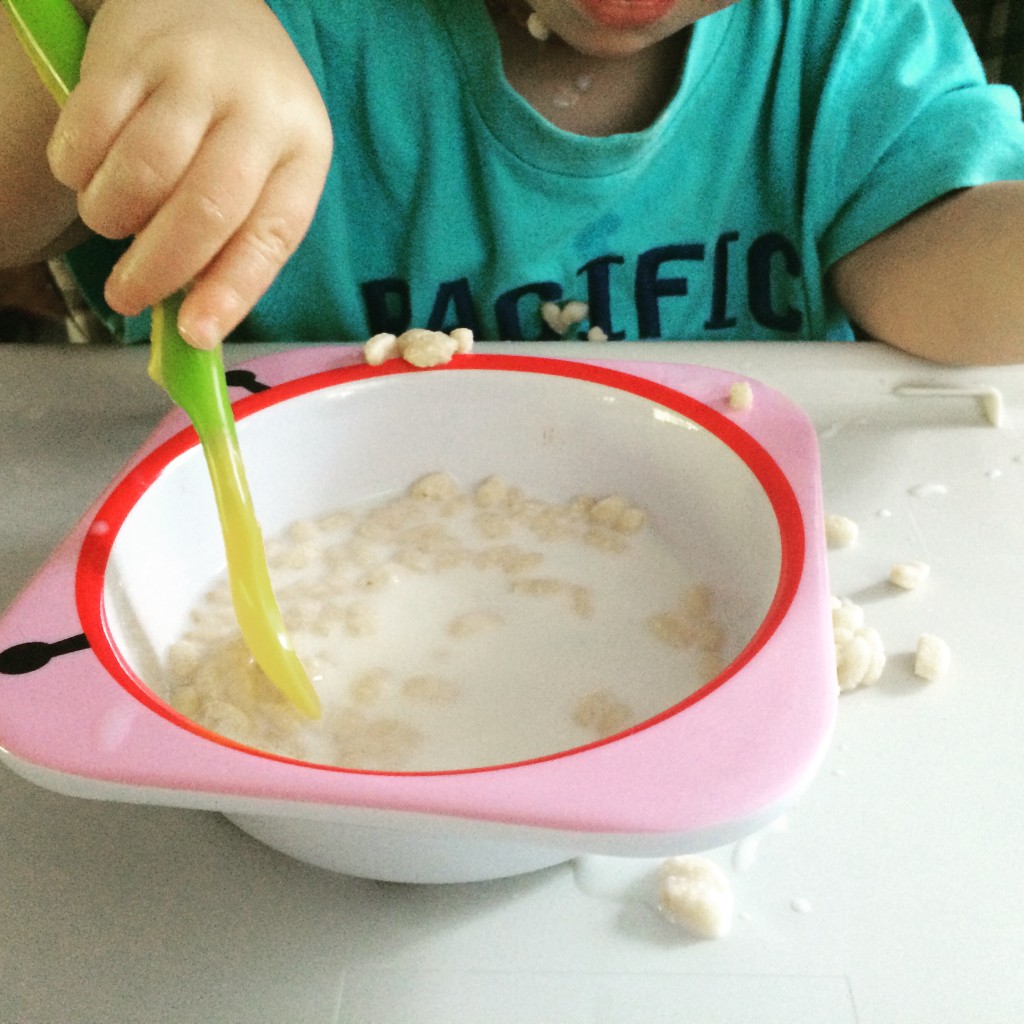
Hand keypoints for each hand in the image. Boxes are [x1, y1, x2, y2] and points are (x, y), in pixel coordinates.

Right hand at [47, 0, 332, 346]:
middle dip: (158, 270)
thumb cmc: (239, 114)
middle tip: (128, 298)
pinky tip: (88, 175)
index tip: (195, 335)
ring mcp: (193, 73)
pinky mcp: (129, 51)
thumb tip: (193, 322)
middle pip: (204, 209)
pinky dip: (77, 171)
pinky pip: (88, 132)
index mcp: (303, 148)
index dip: (231, 291)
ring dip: (113, 219)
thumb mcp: (267, 167)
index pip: (272, 233)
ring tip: (111, 223)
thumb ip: (239, 236)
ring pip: (141, 173)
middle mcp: (256, 107)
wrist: (207, 0)